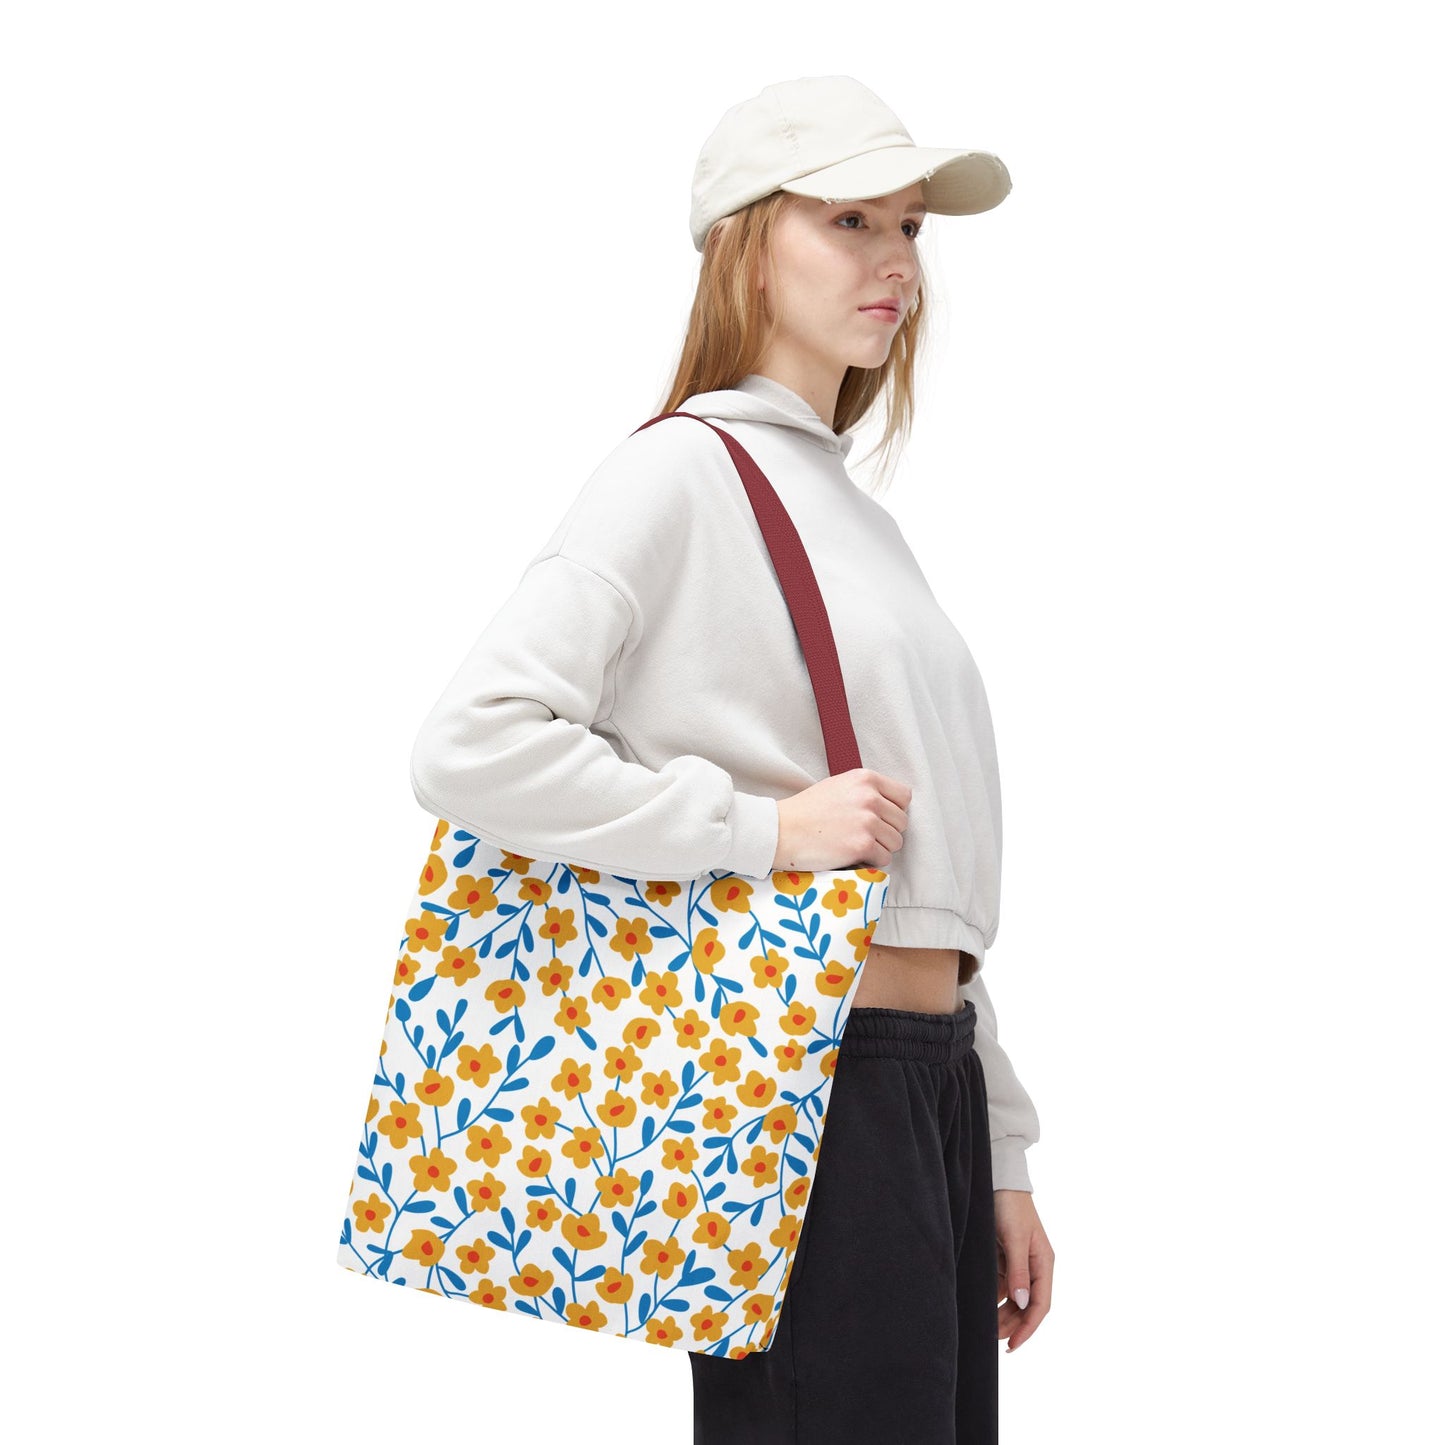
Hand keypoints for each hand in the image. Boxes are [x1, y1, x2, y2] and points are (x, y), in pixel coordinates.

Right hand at [772, 768, 911, 870]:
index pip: (904, 796)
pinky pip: (884, 858)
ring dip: (880, 848)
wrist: (781, 831)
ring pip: (896, 842)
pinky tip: (852, 856)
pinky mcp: (862, 845)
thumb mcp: (838, 786)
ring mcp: (867, 821)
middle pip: (902, 822)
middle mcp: (870, 797)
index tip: (880, 818)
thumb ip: (865, 791)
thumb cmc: (806, 811)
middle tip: (864, 836)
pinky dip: (871, 862)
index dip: (894, 810)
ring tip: (856, 845)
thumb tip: (890, 807)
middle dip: (887, 832)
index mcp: (865, 778)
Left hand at [994, 1189, 1052, 1350]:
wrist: (997, 1180)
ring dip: (1002, 1313)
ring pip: (1013, 1298)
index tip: (1013, 1344)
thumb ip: (1018, 1271)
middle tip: (993, 1338)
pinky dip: (993, 1297)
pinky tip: (981, 1304)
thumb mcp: (1015, 1238)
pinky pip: (1000, 1284)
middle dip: (1012, 1323)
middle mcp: (1033, 1266)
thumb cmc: (1010, 1205)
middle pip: (1026, 1305)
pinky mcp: (1003, 1257)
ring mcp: (1018, 1262)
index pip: (1040, 1304)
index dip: (1028, 1327)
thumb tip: (1023, 1303)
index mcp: (1043, 1262)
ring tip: (985, 1326)